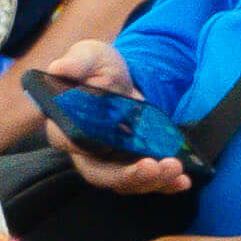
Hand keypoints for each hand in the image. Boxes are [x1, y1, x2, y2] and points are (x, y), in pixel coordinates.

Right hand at [22, 39, 195, 198]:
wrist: (126, 80)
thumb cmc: (101, 67)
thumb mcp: (91, 56)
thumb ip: (78, 61)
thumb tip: (58, 68)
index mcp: (66, 123)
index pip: (66, 140)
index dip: (81, 147)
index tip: (102, 144)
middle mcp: (84, 149)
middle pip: (98, 173)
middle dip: (127, 175)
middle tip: (154, 167)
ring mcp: (109, 160)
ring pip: (124, 182)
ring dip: (151, 181)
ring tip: (175, 169)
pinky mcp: (131, 165)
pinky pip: (145, 182)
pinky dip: (164, 185)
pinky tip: (182, 181)